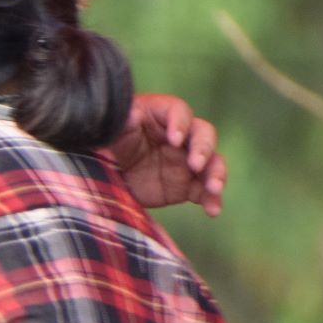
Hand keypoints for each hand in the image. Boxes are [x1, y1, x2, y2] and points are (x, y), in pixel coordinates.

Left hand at [108, 92, 227, 215]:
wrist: (106, 176)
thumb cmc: (109, 145)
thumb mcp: (112, 133)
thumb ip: (123, 123)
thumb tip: (134, 114)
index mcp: (161, 116)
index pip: (179, 112)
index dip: (180, 123)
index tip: (174, 139)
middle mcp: (181, 136)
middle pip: (204, 135)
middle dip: (203, 148)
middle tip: (195, 164)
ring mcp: (187, 162)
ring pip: (212, 163)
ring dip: (216, 174)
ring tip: (214, 188)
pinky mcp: (187, 186)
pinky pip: (205, 191)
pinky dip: (212, 200)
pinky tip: (213, 210)